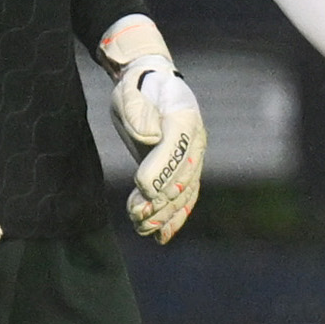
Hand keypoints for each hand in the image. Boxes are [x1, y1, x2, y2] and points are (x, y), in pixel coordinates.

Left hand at [100, 17, 204, 243]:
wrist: (150, 86)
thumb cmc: (137, 88)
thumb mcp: (129, 92)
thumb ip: (136, 111)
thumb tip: (148, 137)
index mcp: (184, 116)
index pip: (176, 146)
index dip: (161, 169)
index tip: (140, 185)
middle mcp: (195, 140)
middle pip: (183, 176)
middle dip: (160, 199)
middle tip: (136, 215)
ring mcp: (192, 159)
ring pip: (184, 193)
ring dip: (163, 214)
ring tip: (140, 227)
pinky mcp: (183, 172)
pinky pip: (183, 199)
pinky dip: (173, 219)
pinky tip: (159, 237)